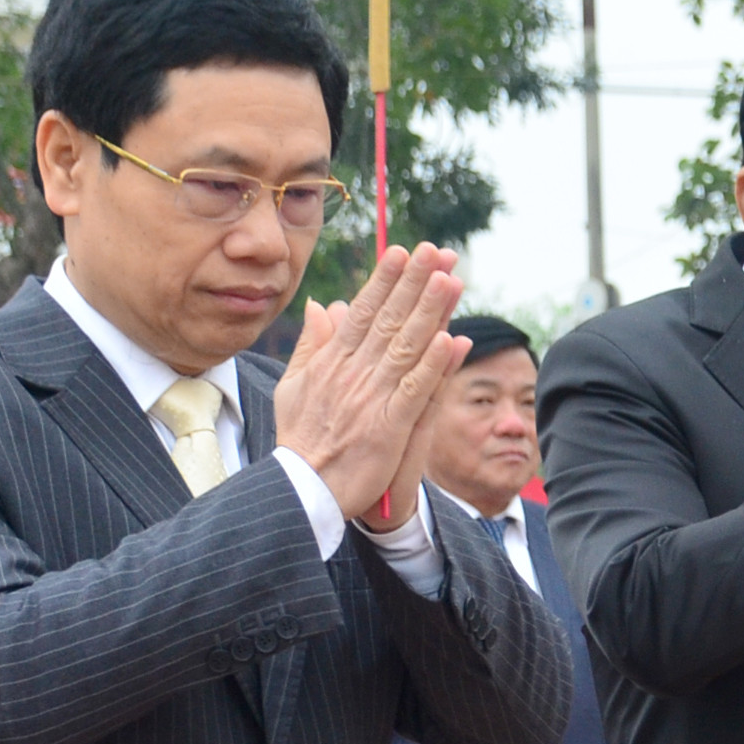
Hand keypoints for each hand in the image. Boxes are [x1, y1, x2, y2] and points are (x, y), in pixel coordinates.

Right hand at [272, 244, 471, 523]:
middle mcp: (353, 374)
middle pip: (390, 320)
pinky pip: (415, 390)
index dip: (386, 281)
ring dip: (430, 312)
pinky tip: (451, 340)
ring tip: (451, 280)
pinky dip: (433, 365)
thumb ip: (311, 345)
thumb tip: (323, 305)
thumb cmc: (300, 440)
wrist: (302, 491)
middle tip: (440, 252)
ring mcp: (372, 399)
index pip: (364, 312)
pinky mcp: (389, 427)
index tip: (405, 252)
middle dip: (416, 283)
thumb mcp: (293, 386)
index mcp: (332, 362)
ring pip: (406, 347)